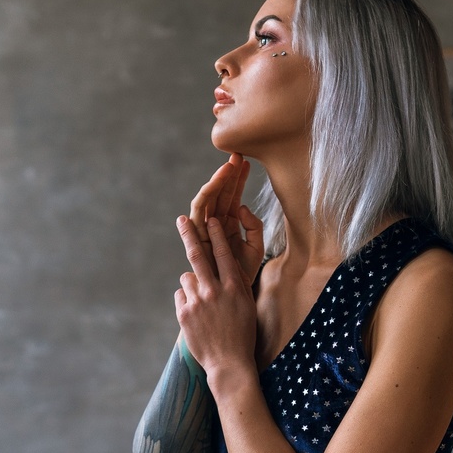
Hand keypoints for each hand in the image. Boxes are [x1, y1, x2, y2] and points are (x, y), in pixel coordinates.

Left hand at [174, 215, 256, 382]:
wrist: (229, 363)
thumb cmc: (242, 333)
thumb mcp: (246, 305)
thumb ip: (234, 284)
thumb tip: (222, 266)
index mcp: (234, 287)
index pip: (223, 253)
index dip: (215, 234)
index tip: (210, 219)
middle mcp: (215, 290)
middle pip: (197, 255)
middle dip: (189, 234)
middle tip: (182, 220)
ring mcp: (197, 302)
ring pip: (187, 278)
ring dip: (192, 285)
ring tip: (203, 304)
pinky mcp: (184, 313)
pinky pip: (181, 295)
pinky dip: (186, 301)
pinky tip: (196, 315)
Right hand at [187, 153, 265, 283]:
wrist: (234, 296)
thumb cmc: (244, 274)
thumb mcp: (256, 248)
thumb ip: (254, 226)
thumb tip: (241, 207)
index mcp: (229, 223)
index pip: (232, 195)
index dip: (238, 179)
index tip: (247, 161)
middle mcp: (215, 224)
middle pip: (219, 193)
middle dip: (227, 175)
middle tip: (236, 156)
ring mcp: (205, 230)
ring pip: (208, 201)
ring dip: (216, 183)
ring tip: (227, 168)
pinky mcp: (197, 240)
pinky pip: (196, 217)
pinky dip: (202, 202)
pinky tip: (210, 187)